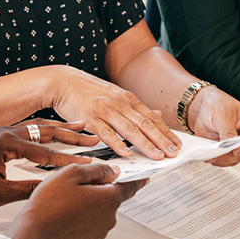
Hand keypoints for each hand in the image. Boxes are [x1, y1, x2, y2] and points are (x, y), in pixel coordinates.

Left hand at [0, 122, 97, 205]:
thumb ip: (27, 190)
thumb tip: (52, 190)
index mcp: (6, 143)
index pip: (45, 152)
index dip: (69, 160)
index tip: (88, 164)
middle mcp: (7, 132)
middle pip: (47, 131)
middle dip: (72, 135)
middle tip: (93, 137)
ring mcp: (5, 131)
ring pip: (40, 126)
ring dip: (62, 128)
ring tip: (82, 127)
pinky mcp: (3, 135)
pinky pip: (31, 128)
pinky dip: (48, 129)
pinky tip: (58, 131)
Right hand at [4, 163, 145, 238]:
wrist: (35, 233)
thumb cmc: (50, 203)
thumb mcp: (72, 173)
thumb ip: (97, 169)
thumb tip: (112, 171)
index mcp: (108, 199)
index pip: (129, 187)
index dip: (136, 179)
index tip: (144, 177)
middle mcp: (108, 218)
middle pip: (110, 197)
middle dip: (98, 189)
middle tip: (76, 183)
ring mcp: (99, 231)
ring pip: (98, 210)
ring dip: (88, 203)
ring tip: (65, 199)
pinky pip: (90, 223)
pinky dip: (82, 216)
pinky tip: (64, 212)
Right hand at [48, 65, 179, 159]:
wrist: (62, 82)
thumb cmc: (87, 91)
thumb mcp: (116, 95)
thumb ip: (135, 107)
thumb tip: (157, 115)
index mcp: (127, 99)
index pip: (151, 117)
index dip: (165, 132)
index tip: (177, 144)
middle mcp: (119, 104)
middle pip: (145, 124)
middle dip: (161, 140)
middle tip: (173, 153)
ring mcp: (105, 110)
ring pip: (129, 129)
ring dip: (145, 144)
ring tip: (157, 156)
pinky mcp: (90, 118)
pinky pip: (106, 133)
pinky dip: (117, 144)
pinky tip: (126, 153)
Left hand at [188, 86, 239, 166]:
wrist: (204, 108)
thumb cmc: (218, 104)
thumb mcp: (223, 115)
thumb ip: (227, 132)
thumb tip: (229, 147)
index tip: (236, 150)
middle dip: (232, 155)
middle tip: (218, 153)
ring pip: (236, 159)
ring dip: (223, 159)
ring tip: (211, 154)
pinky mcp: (229, 151)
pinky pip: (227, 161)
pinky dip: (218, 160)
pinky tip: (210, 155)